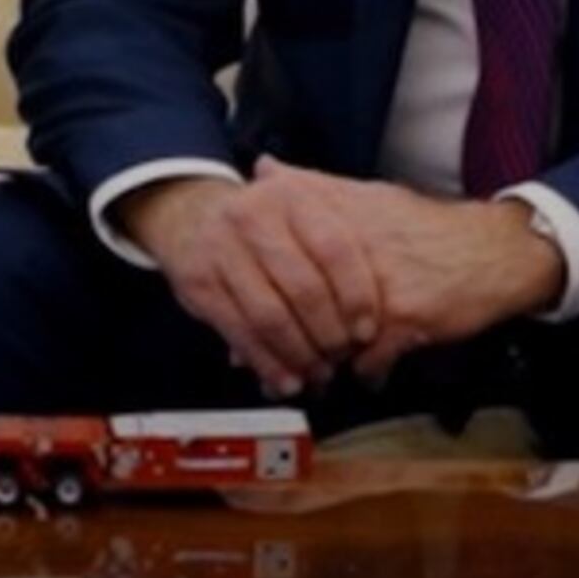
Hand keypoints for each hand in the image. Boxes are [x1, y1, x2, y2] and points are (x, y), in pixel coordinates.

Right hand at [121, 168, 386, 399]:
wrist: (190, 215)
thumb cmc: (268, 225)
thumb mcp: (305, 213)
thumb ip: (346, 244)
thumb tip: (388, 310)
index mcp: (292, 196)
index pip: (335, 249)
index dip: (356, 296)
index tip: (367, 332)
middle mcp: (253, 216)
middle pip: (304, 289)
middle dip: (330, 334)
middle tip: (344, 358)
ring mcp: (221, 249)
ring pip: (271, 317)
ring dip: (301, 356)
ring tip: (320, 376)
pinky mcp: (198, 284)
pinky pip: (240, 333)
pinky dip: (268, 364)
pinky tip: (287, 381)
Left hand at [237, 157, 566, 381]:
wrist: (493, 250)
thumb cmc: (427, 230)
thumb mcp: (365, 196)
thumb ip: (310, 185)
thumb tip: (262, 168)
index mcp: (331, 219)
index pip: (270, 263)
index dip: (257, 299)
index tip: (251, 316)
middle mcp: (346, 251)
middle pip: (290, 309)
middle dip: (283, 339)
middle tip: (280, 356)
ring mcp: (374, 287)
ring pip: (322, 341)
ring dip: (320, 361)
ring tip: (323, 367)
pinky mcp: (403, 319)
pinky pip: (366, 362)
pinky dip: (365, 373)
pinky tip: (368, 370)